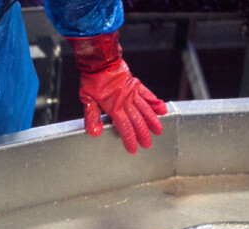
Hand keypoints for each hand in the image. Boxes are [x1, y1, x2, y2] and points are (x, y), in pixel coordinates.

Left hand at [67, 32, 166, 153]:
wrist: (101, 60)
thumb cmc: (92, 80)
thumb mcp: (87, 100)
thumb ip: (91, 117)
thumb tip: (95, 133)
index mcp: (114, 107)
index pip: (124, 127)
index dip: (129, 139)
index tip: (134, 149)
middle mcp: (126, 101)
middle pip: (137, 121)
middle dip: (143, 134)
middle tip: (148, 144)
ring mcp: (133, 92)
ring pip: (146, 109)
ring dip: (153, 121)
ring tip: (159, 130)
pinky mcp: (136, 84)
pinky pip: (148, 95)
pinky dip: (155, 103)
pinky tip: (162, 109)